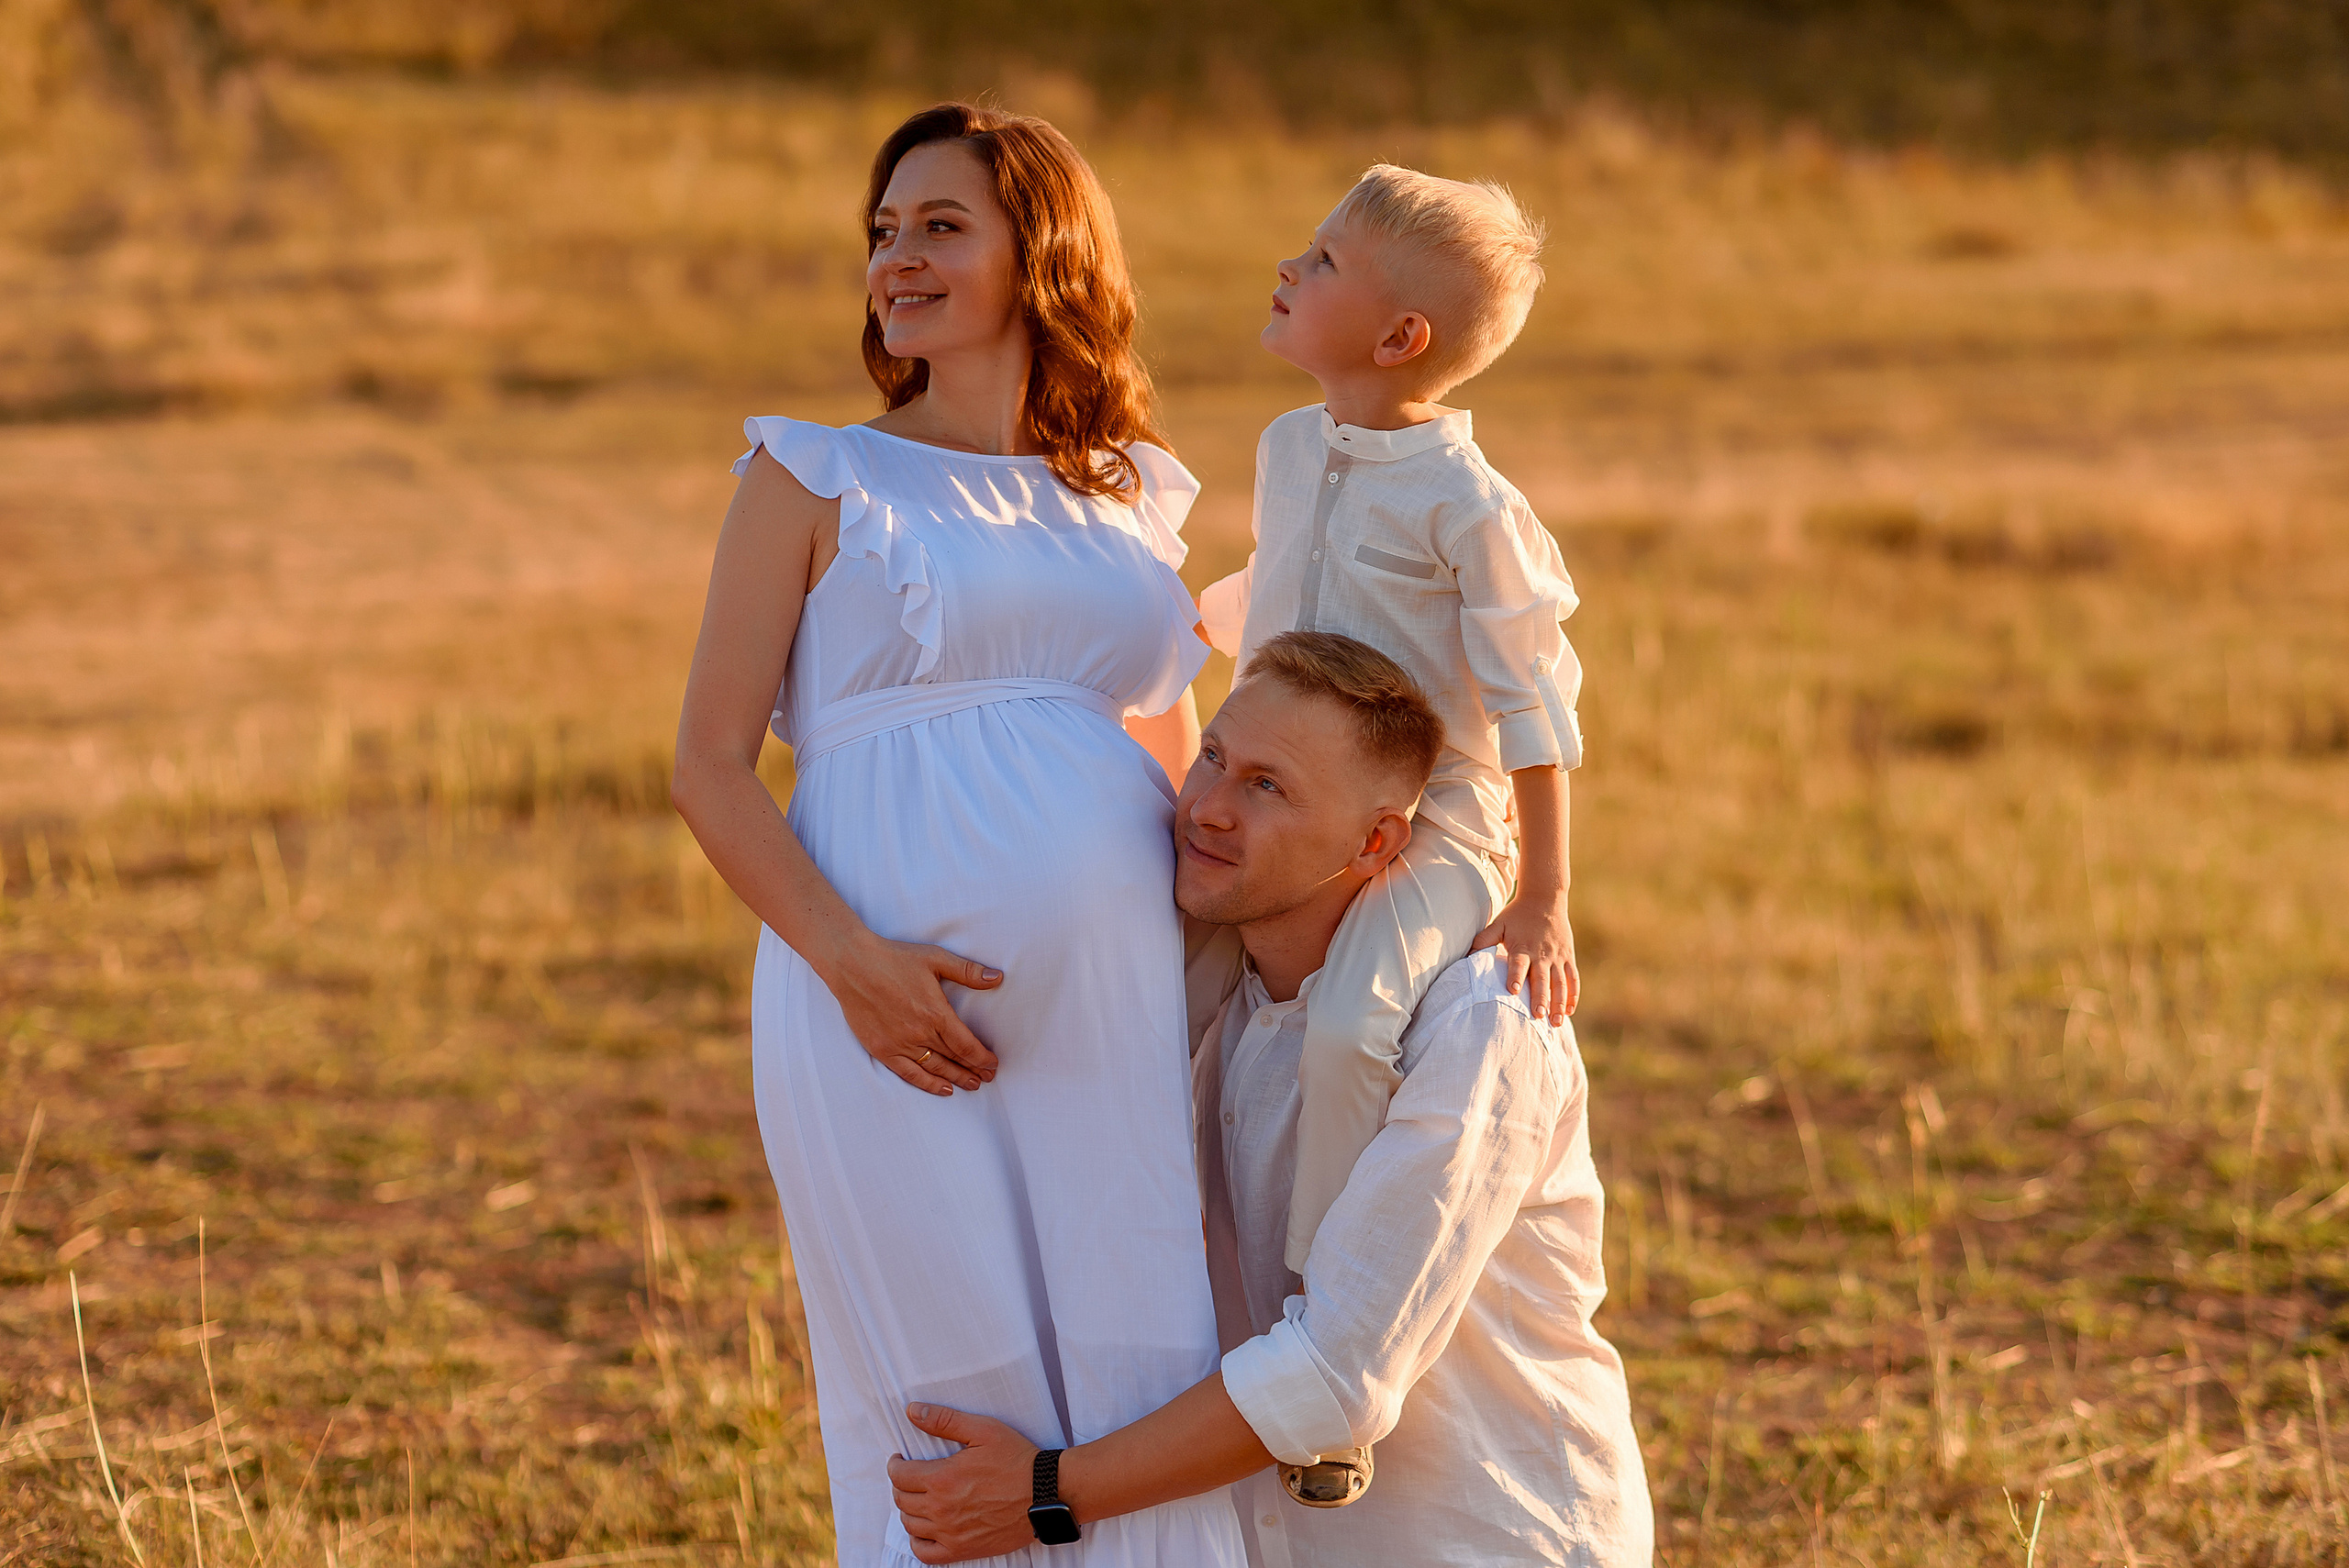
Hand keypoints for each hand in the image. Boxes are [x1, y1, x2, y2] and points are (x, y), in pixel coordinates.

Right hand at [817, 934, 1002, 1094]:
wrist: (852, 965)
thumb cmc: (895, 958)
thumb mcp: (935, 958)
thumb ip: (967, 971)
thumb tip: (997, 977)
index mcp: (936, 1013)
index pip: (966, 1045)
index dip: (982, 1057)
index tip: (993, 1063)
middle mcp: (920, 1033)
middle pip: (954, 1059)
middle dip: (974, 1070)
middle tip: (988, 1077)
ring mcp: (900, 1044)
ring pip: (935, 1069)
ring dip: (956, 1079)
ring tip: (972, 1085)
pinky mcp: (882, 1050)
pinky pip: (909, 1073)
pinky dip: (928, 1084)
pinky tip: (942, 1089)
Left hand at [890, 1404, 1040, 1563]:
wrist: (1046, 1493)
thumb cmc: (1017, 1460)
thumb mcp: (983, 1430)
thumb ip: (944, 1420)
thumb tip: (913, 1410)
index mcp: (943, 1478)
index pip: (899, 1476)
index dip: (894, 1465)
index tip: (899, 1460)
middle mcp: (941, 1509)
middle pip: (901, 1499)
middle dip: (900, 1485)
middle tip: (909, 1476)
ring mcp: (950, 1533)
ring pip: (910, 1524)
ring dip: (908, 1509)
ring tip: (917, 1498)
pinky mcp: (962, 1550)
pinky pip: (925, 1553)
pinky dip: (917, 1541)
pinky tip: (924, 1528)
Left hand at [1472, 892, 1578, 1024]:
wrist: (1545, 898)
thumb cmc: (1517, 915)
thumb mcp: (1498, 924)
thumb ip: (1483, 940)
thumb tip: (1465, 956)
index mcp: (1522, 946)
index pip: (1518, 964)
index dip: (1515, 976)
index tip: (1512, 991)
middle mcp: (1541, 953)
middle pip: (1541, 978)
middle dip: (1540, 998)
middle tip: (1538, 1016)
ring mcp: (1557, 956)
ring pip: (1560, 983)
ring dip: (1559, 1003)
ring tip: (1556, 1022)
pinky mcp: (1568, 957)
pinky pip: (1573, 978)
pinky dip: (1573, 995)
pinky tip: (1570, 1011)